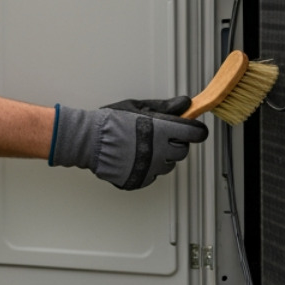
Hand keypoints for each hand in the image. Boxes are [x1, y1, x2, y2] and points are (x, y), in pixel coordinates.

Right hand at [49, 99, 207, 189]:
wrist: (88, 141)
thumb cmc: (110, 122)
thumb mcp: (138, 107)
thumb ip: (165, 107)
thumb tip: (184, 104)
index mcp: (161, 130)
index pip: (195, 133)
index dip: (195, 130)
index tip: (193, 129)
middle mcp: (160, 151)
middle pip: (183, 150)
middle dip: (175, 143)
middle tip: (159, 136)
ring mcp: (151, 168)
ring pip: (169, 165)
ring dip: (162, 156)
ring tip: (143, 147)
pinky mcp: (142, 180)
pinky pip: (153, 176)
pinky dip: (148, 169)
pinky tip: (135, 158)